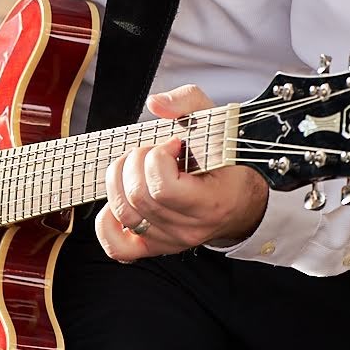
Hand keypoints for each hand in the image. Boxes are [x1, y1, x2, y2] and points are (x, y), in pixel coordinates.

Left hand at [95, 85, 269, 261]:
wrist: (241, 201)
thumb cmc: (227, 162)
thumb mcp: (217, 122)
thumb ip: (188, 102)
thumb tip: (155, 103)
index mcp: (210, 202)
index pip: (163, 187)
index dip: (158, 157)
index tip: (173, 145)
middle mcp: (189, 228)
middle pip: (138, 197)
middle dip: (137, 162)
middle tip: (154, 153)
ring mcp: (170, 241)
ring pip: (124, 214)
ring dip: (120, 181)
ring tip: (138, 168)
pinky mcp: (154, 247)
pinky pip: (117, 246)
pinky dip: (108, 221)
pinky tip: (121, 197)